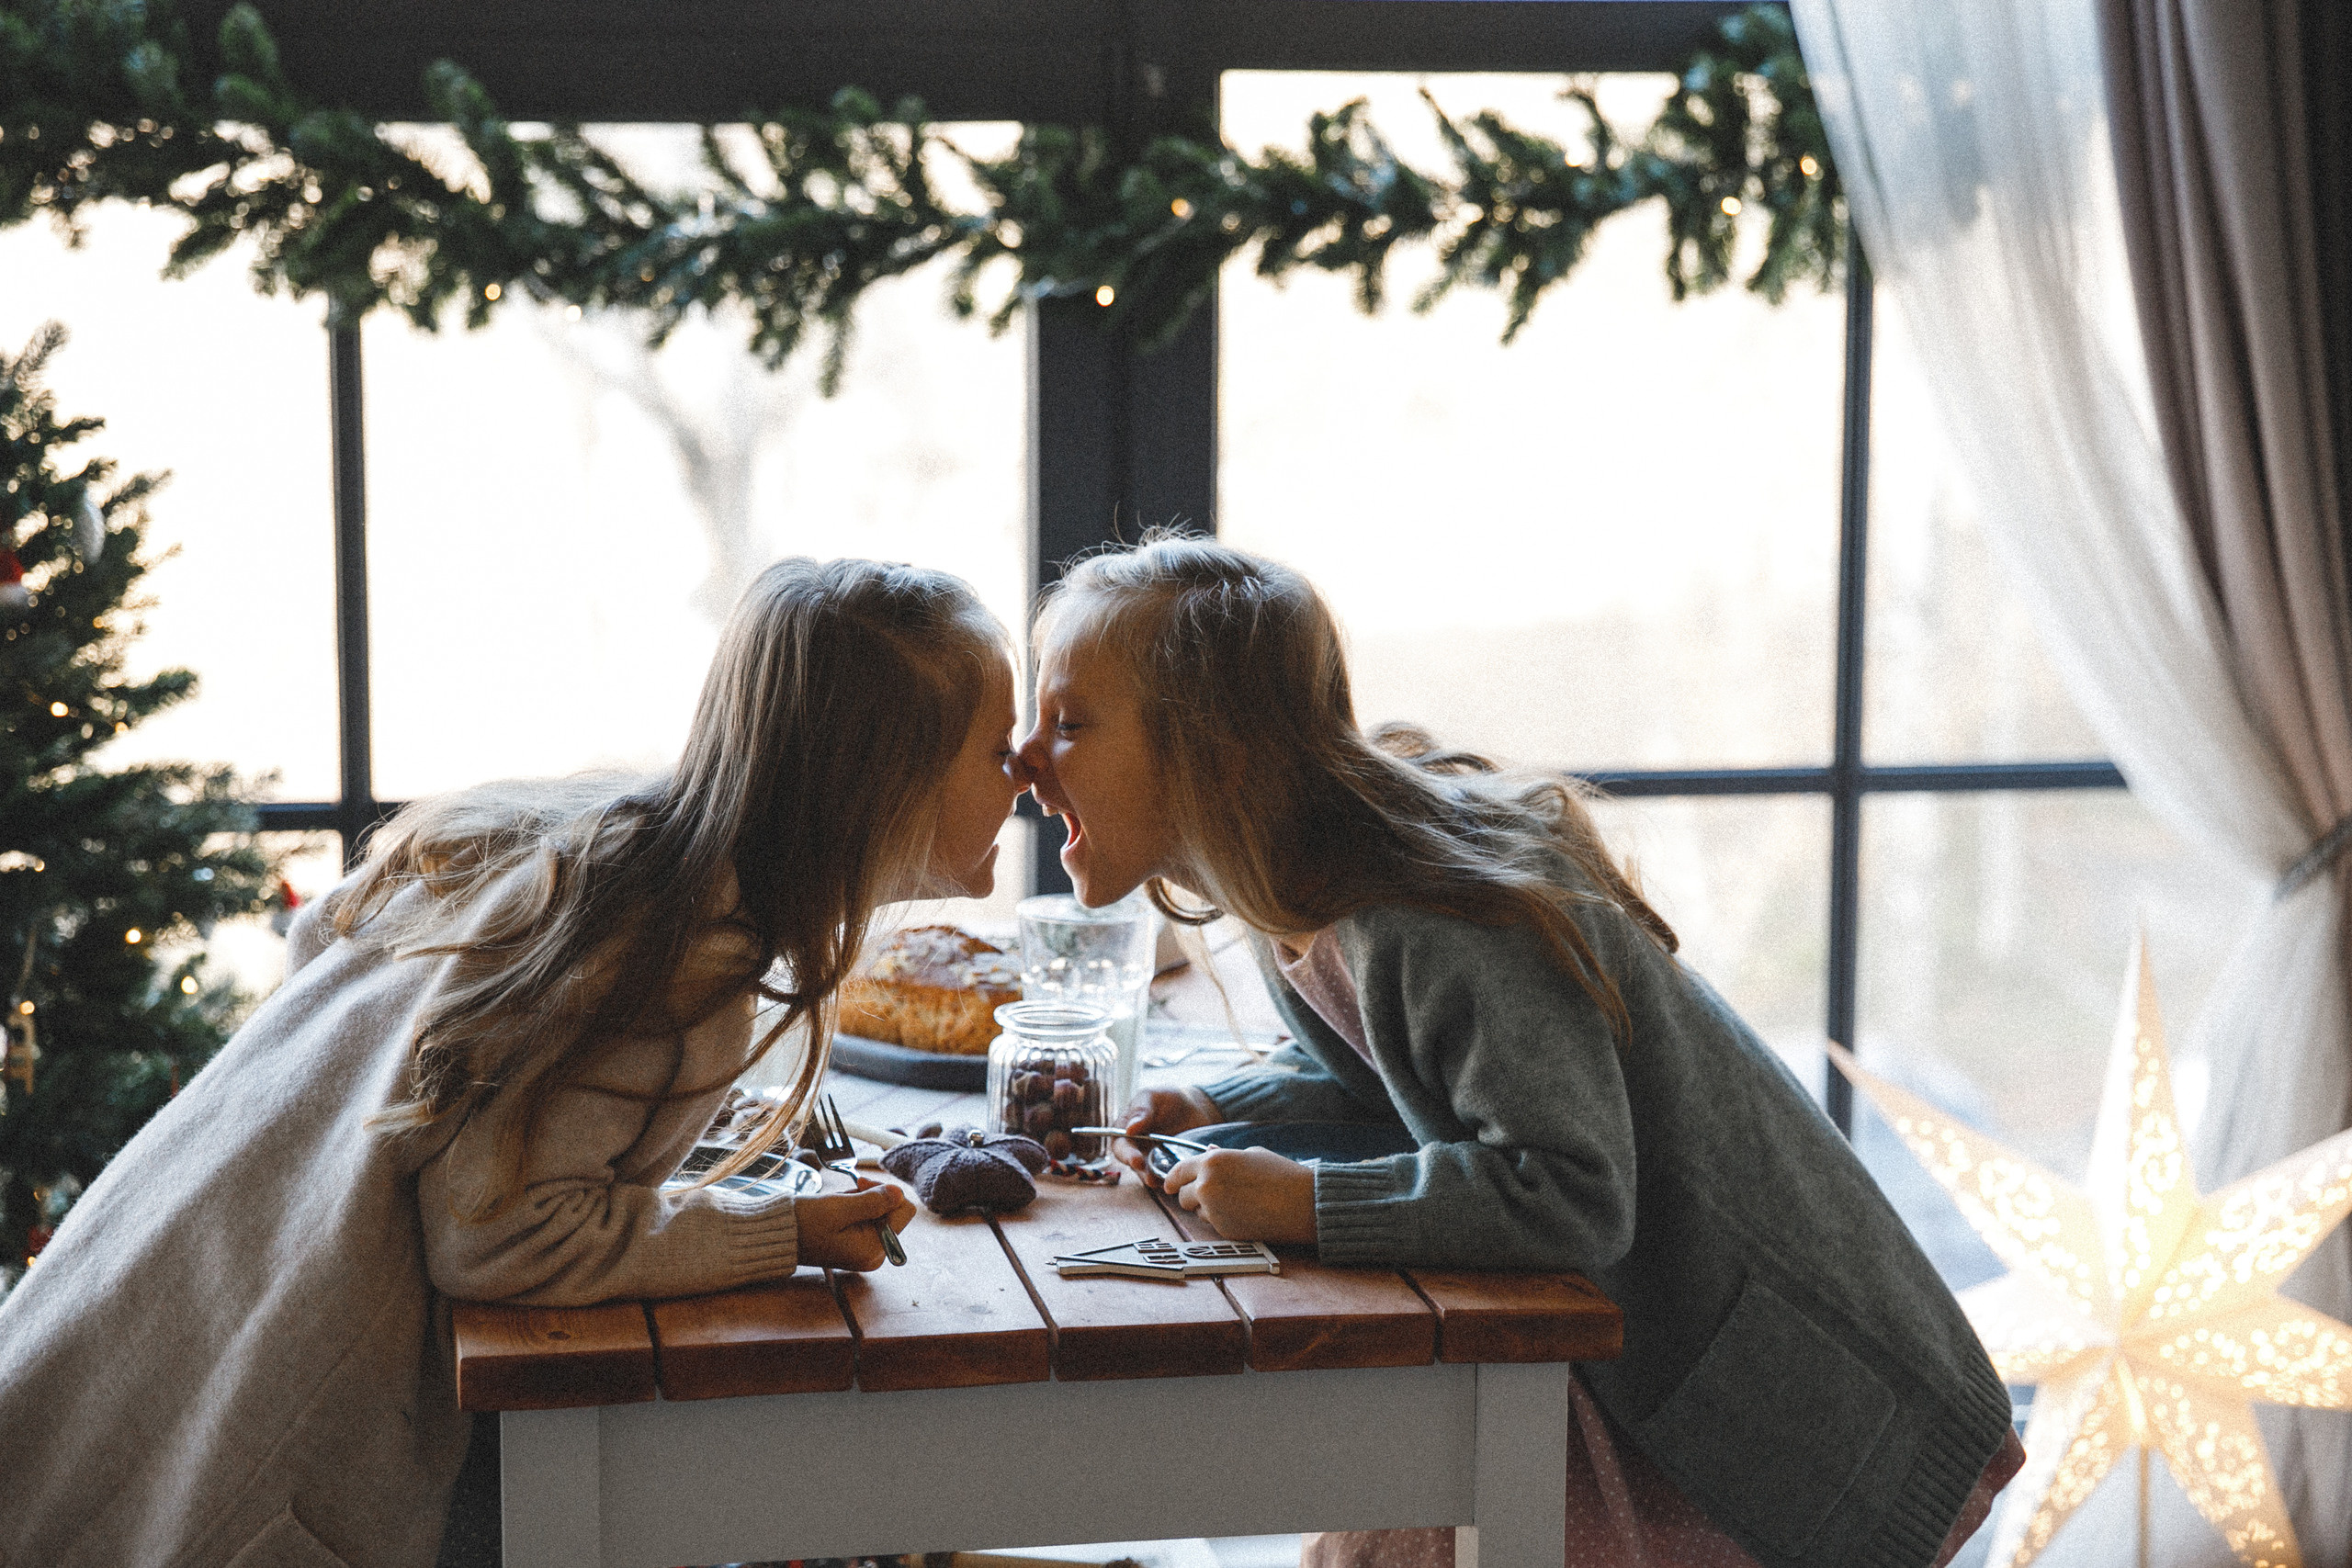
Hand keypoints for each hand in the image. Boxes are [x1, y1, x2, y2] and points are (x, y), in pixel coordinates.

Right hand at [796, 1182, 916, 1270]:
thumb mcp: (839, 1208)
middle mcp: (875, 1254)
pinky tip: (837, 1210)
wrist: (779, 1235)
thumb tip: (899, 1193)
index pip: (905, 1211)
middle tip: (848, 1193)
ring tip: (838, 1205)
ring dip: (862, 1201)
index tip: (862, 1185)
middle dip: (873, 1197)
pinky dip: (855, 1207)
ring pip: (880, 1211)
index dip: (887, 1192)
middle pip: (894, 1211)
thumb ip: (873, 1201)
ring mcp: (867, 1250)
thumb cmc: (806, 1223)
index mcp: (874, 1250)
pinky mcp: (858, 1243)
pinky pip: (868, 1217)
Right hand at [1114, 1086, 1221, 1182]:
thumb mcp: (1152, 1097)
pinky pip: (1164, 1174)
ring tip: (1161, 1183)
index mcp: (1125, 1129)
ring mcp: (1151, 1157)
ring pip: (1147, 1172)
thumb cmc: (1166, 1098)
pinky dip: (1169, 1178)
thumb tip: (1129, 1129)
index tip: (1136, 1160)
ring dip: (1153, 1179)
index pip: (1120, 1145)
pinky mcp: (1166, 1164)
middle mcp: (1135, 1146)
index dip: (1126, 1154)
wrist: (1192, 1106)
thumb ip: (1141, 1111)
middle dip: (1140, 1171)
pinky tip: (1176, 1180)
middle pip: (1132, 1163)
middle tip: (1149, 1177)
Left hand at [1159, 1146, 1315, 1244]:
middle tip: (1208, 1195)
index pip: (1178, 1172)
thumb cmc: (1281, 1174)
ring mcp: (1214, 1210)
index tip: (1169, 1185)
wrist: (1303, 1203)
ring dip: (1206, 1209)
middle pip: (1181, 1196)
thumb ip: (1224, 1156)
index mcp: (1212, 1162)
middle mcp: (1207, 1186)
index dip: (1171, 1180)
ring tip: (1235, 1202)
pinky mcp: (1224, 1231)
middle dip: (1191, 1196)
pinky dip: (1222, 1221)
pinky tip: (1243, 1213)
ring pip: (1196, 1212)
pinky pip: (1213, 1225)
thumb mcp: (1251, 1155)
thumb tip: (1208, 1151)